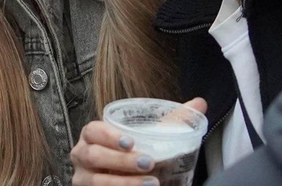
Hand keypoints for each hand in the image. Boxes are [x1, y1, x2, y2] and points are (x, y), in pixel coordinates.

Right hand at [70, 98, 207, 185]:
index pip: (93, 130)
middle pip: (94, 156)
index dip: (109, 135)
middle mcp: (81, 156)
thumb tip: (199, 103)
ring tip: (152, 183)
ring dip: (124, 183)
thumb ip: (171, 121)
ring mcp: (83, 179)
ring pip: (97, 182)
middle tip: (148, 163)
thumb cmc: (131, 153)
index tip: (131, 142)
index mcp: (91, 136)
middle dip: (121, 161)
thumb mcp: (146, 137)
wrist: (120, 177)